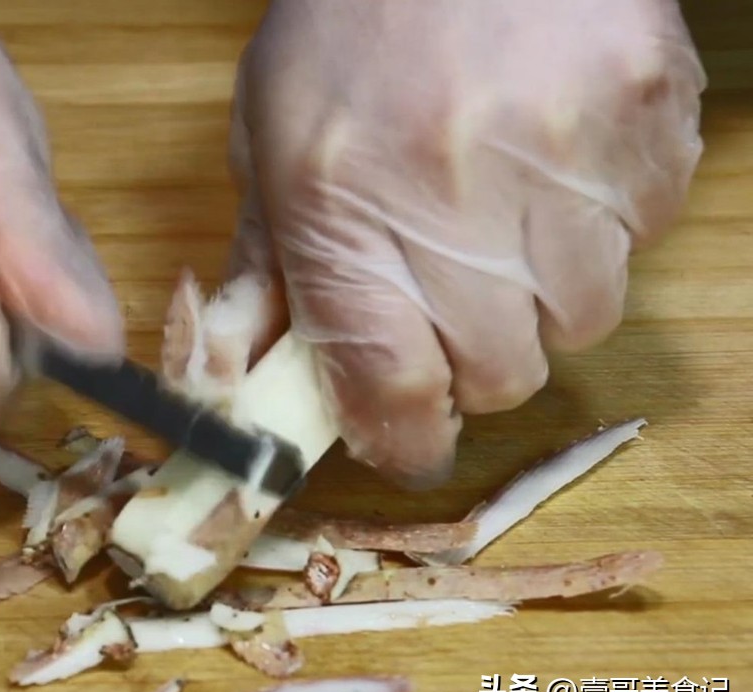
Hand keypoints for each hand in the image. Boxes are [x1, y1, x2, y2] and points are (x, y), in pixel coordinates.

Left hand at [227, 0, 704, 487]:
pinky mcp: (649, 129)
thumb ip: (269, 267)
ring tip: (503, 211)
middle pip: (499, 376)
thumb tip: (254, 372)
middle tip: (449, 296)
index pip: (389, 394)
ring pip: (580, 321)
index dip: (401, 439)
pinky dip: (602, 228)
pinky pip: (641, 240)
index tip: (405, 434)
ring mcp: (566, 167)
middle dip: (471, 359)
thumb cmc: (347, 25)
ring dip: (541, 295)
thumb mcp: (270, 142)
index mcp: (342, 215)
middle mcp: (455, 206)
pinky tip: (554, 162)